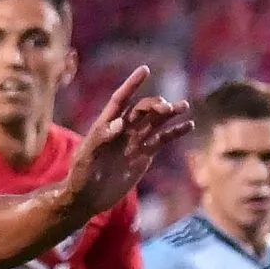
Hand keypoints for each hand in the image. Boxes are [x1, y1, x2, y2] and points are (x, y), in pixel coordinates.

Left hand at [62, 67, 192, 216]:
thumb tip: (119, 124)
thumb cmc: (80, 178)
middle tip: (166, 108)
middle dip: (155, 105)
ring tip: (183, 106)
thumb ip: (100, 139)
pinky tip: (189, 125)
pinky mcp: (145, 154)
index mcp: (105, 126)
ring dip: (170, 112)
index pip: (120, 100)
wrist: (87, 199)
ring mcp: (135, 141)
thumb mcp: (86, 159)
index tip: (145, 70)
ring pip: (156, 121)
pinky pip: (163, 139)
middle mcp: (123, 130)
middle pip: (142, 109)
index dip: (131, 85)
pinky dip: (175, 132)